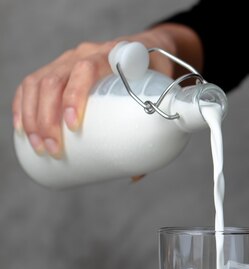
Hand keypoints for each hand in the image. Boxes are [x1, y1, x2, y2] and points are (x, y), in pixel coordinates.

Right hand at [12, 24, 198, 158]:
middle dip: (48, 118)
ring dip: (33, 117)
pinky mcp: (57, 67)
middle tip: (54, 150)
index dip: (75, 96)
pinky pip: (31, 83)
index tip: (73, 126)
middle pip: (56, 80)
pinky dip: (23, 105)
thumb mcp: (162, 95)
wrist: (150, 48)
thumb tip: (135, 175)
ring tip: (39, 147)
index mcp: (112, 55)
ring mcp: (69, 59)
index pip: (86, 70)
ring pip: (39, 83)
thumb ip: (154, 130)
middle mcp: (86, 53)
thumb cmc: (156, 76)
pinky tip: (21, 127)